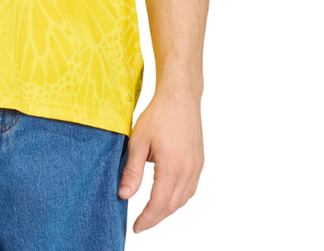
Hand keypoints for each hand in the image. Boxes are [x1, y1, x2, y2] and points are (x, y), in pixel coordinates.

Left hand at [117, 88, 203, 232]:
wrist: (180, 96)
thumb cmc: (158, 114)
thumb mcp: (138, 141)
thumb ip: (132, 171)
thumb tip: (124, 195)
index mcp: (172, 167)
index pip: (159, 204)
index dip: (147, 219)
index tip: (136, 227)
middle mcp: (188, 170)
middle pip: (172, 206)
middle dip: (156, 218)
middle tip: (141, 224)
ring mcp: (196, 167)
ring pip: (183, 199)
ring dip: (167, 209)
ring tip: (151, 212)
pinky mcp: (199, 161)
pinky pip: (190, 189)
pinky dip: (178, 198)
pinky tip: (167, 196)